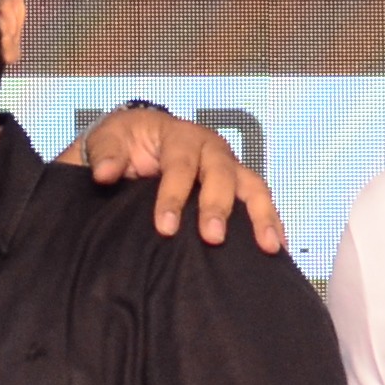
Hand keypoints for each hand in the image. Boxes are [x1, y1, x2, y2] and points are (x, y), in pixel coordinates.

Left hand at [72, 104, 284, 252]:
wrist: (138, 142)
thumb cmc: (123, 143)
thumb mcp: (107, 140)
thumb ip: (106, 155)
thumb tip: (104, 174)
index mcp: (179, 135)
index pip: (179, 165)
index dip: (173, 196)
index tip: (164, 227)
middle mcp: (210, 148)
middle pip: (221, 174)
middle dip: (218, 206)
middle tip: (212, 238)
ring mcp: (229, 167)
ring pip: (253, 187)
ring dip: (262, 216)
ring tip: (269, 246)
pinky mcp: (238, 187)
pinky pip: (260, 202)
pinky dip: (272, 223)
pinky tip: (279, 248)